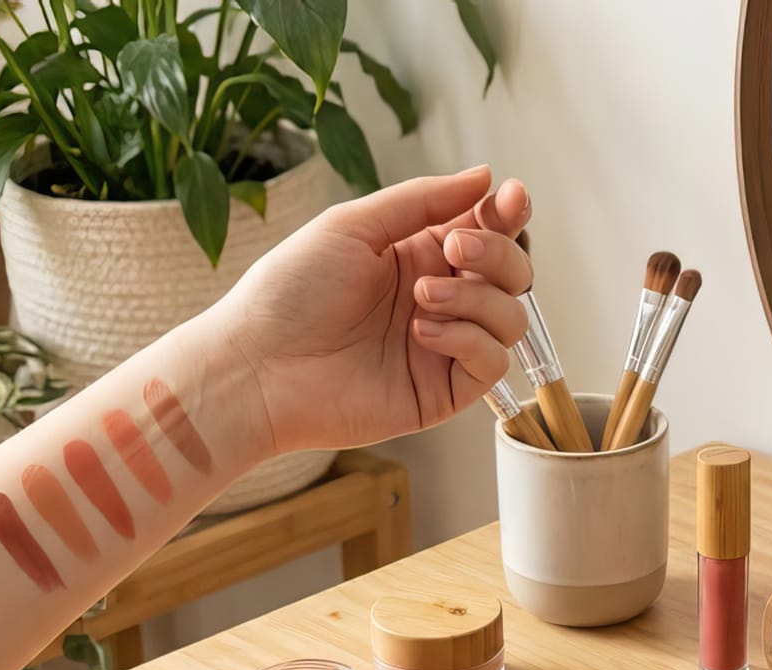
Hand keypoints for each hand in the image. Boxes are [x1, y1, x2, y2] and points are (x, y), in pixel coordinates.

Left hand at [210, 166, 534, 455]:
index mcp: (419, 256)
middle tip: (452, 250)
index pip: (487, 232)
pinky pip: (492, 362)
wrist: (258, 366)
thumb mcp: (353, 227)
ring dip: (476, 299)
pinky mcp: (443, 391)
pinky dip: (468, 340)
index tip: (513, 197)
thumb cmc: (289, 294)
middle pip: (513, 273)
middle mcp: (440, 299)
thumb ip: (422, 200)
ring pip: (511, 318)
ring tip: (420, 299)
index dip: (509, 214)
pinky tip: (422, 333)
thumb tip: (484, 177)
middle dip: (495, 254)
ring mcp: (445, 347)